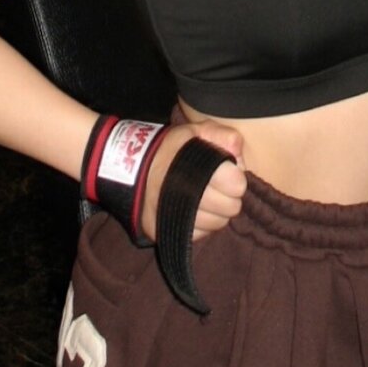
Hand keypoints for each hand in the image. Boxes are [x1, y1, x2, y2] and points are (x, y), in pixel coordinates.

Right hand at [140, 121, 247, 242]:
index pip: (237, 184)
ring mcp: (172, 216)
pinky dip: (201, 225)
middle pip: (230, 208)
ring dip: (216, 213)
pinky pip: (199, 235)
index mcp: (196, 168)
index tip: (227, 173)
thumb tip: (238, 153)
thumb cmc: (170, 149)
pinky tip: (193, 210)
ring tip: (206, 199)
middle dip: (229, 198)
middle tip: (218, 188)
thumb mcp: (195, 131)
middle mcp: (183, 195)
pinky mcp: (162, 231)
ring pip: (217, 224)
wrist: (129, 167)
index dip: (235, 178)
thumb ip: (222, 135)